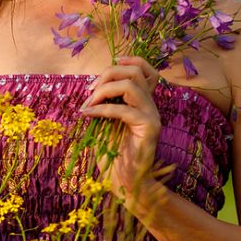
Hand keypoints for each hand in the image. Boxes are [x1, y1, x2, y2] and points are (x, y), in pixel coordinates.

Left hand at [79, 56, 163, 199]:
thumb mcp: (105, 120)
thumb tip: (92, 85)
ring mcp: (153, 116)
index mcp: (143, 102)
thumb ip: (106, 101)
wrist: (123, 180)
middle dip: (108, 75)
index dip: (130, 60)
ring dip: (103, 91)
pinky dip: (102, 109)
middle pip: (135, 72)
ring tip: (88, 104)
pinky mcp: (149, 128)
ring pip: (131, 85)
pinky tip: (88, 114)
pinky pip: (124, 110)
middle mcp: (151, 106)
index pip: (147, 70)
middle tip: (89, 92)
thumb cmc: (111, 153)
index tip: (110, 65)